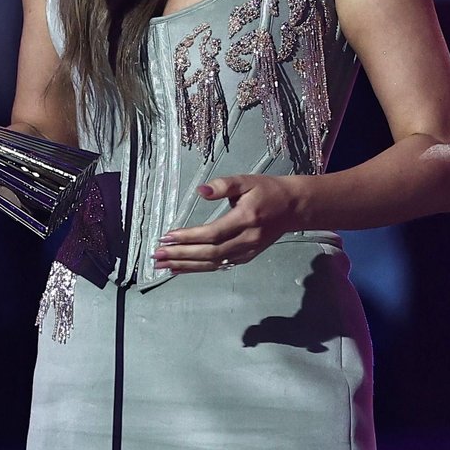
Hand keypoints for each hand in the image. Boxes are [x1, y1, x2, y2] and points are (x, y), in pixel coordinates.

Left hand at [151, 174, 301, 272]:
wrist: (293, 207)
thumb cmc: (267, 190)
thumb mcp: (246, 181)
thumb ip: (223, 185)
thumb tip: (200, 191)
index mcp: (246, 219)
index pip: (213, 233)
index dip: (189, 237)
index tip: (167, 237)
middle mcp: (247, 239)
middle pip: (210, 253)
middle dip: (181, 255)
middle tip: (156, 255)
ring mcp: (247, 252)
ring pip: (213, 264)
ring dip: (186, 266)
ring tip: (162, 265)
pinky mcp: (246, 257)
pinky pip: (219, 266)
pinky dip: (198, 268)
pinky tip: (180, 268)